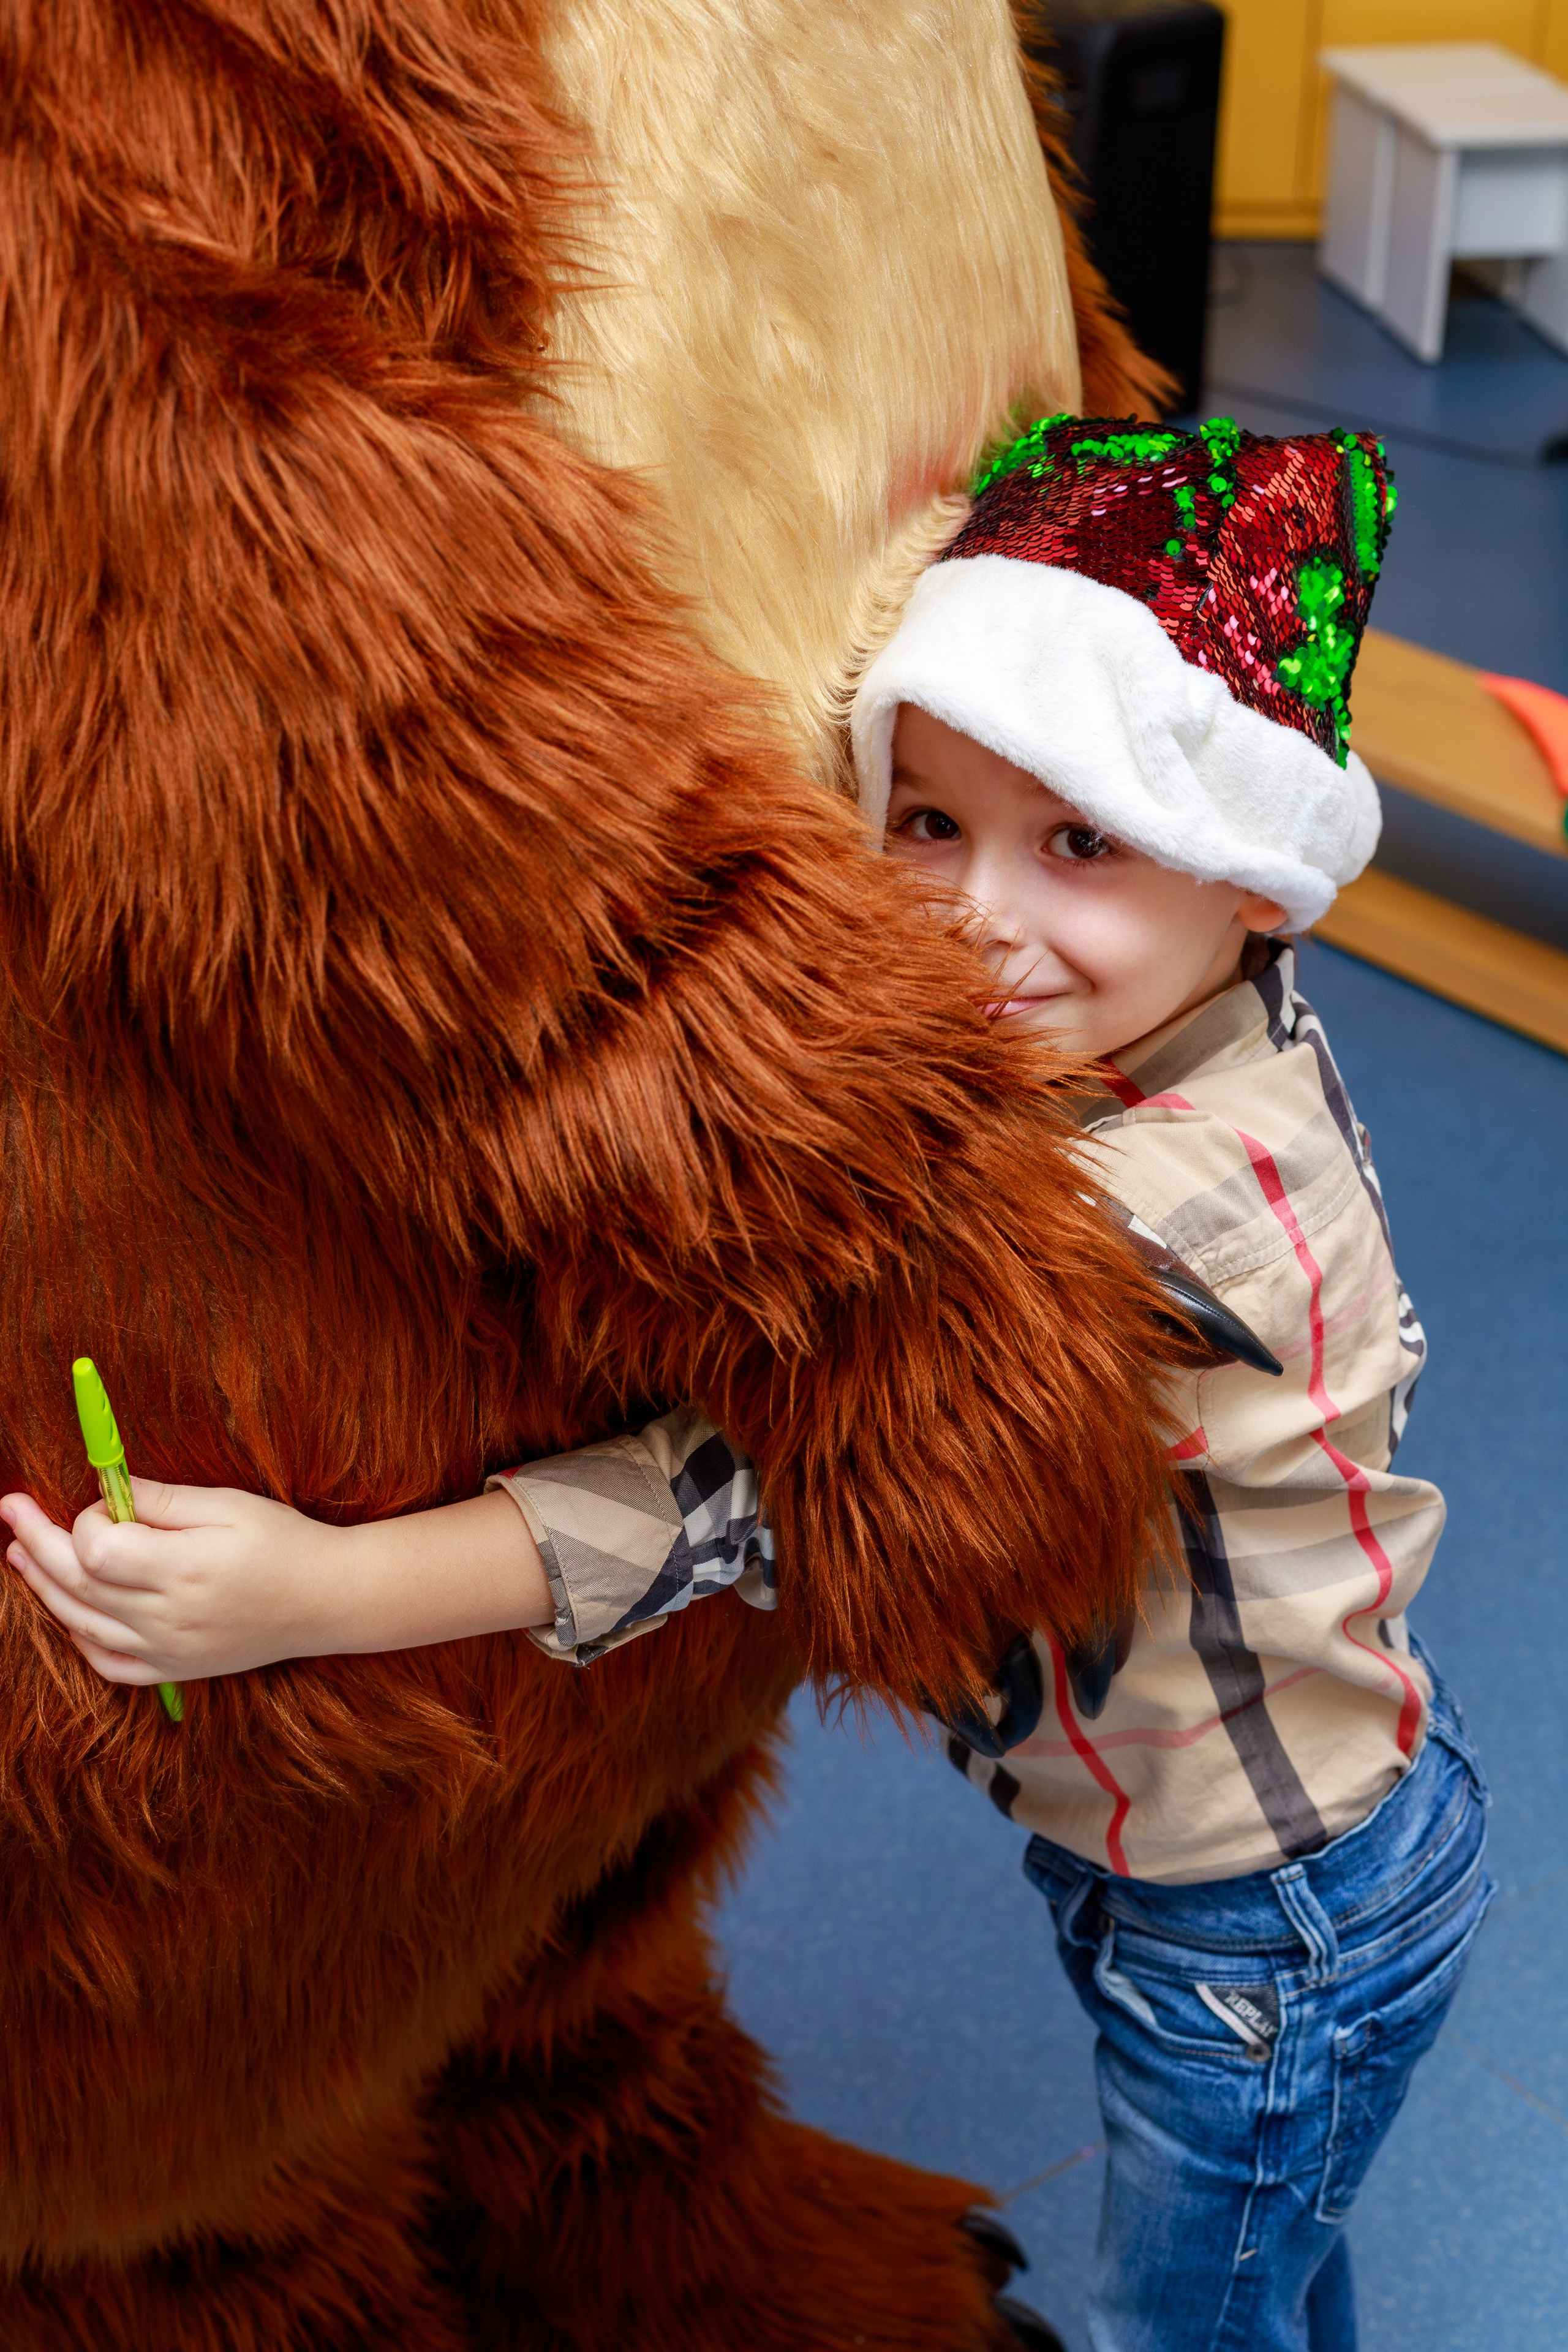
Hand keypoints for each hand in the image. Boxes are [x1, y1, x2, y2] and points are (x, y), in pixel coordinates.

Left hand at [1, 1481, 350, 1683]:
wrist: (327, 1601)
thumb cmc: (283, 1543)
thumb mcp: (229, 1505)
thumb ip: (163, 1501)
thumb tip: (109, 1491)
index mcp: (183, 1570)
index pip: (97, 1549)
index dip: (86, 1517)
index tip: (106, 1499)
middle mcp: (167, 1618)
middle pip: (76, 1583)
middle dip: (36, 1541)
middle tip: (11, 1508)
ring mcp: (167, 1650)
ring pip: (80, 1623)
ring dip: (43, 1586)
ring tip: (19, 1554)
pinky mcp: (174, 1670)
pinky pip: (107, 1663)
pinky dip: (77, 1637)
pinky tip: (67, 1610)